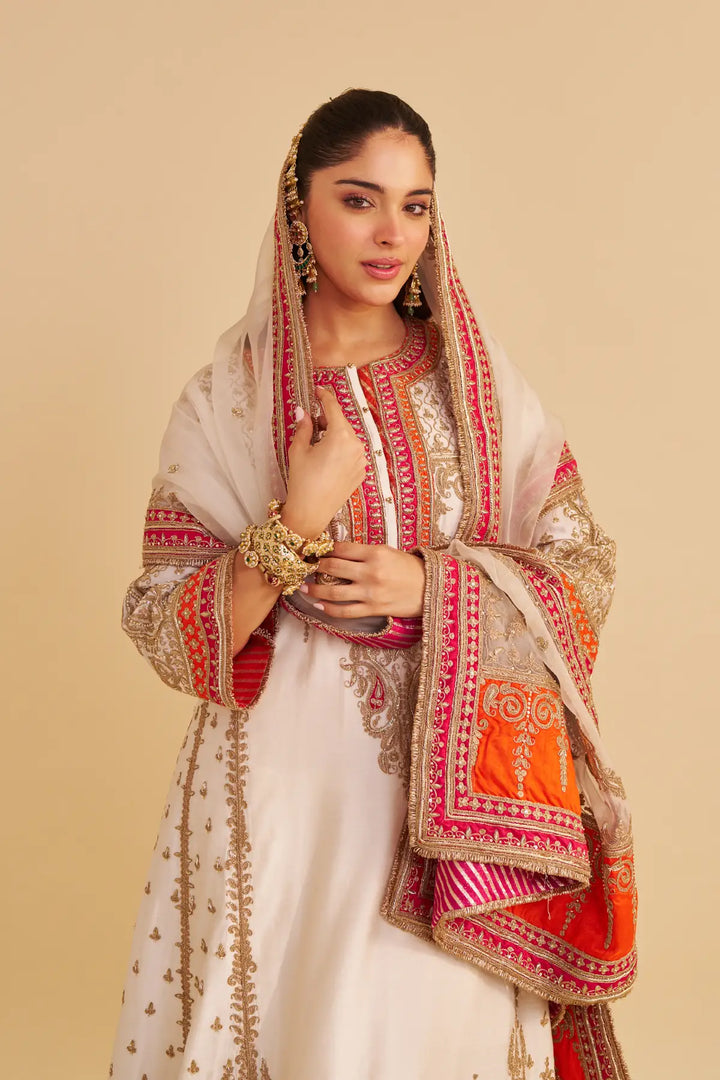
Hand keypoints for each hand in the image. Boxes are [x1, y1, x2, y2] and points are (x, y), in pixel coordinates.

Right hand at [283, 387, 366, 537]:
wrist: (311, 513)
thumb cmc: (302, 481)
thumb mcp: (298, 450)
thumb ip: (304, 427)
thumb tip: (303, 411)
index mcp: (341, 436)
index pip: (333, 408)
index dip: (324, 397)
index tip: (318, 390)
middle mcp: (356, 446)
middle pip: (341, 422)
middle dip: (327, 419)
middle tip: (311, 423)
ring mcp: (361, 460)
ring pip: (348, 438)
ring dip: (334, 435)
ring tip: (317, 445)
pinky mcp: (361, 472)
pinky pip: (352, 453)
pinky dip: (341, 450)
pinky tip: (326, 459)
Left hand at [300, 541, 425, 618]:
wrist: (430, 588)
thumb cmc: (409, 568)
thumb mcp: (388, 552)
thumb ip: (364, 552)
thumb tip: (337, 553)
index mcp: (375, 553)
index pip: (341, 549)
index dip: (324, 550)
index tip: (314, 551)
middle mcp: (370, 572)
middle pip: (332, 567)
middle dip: (315, 566)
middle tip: (304, 566)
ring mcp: (370, 593)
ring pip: (333, 591)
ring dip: (314, 589)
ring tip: (303, 587)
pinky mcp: (373, 609)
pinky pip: (344, 611)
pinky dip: (328, 609)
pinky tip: (318, 605)